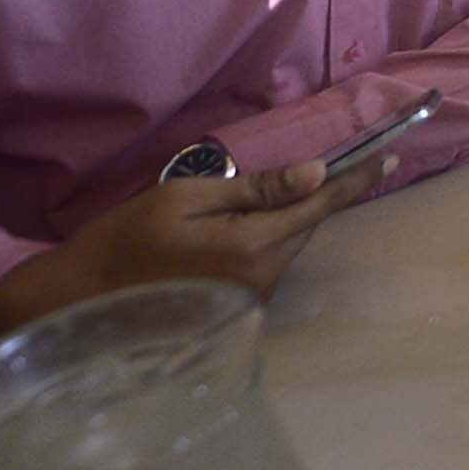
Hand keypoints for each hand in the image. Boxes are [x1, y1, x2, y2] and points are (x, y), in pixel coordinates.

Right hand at [0, 155, 394, 346]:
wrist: (78, 304)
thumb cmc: (124, 241)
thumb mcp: (185, 198)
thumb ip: (256, 188)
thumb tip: (317, 173)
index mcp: (252, 248)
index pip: (319, 206)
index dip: (355, 180)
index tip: (390, 158)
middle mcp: (263, 280)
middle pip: (305, 227)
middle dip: (307, 199)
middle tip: (284, 175)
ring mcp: (252, 301)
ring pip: (286, 247)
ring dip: (280, 223)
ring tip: (231, 211)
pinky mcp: (238, 311)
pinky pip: (266, 266)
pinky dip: (262, 243)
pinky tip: (227, 236)